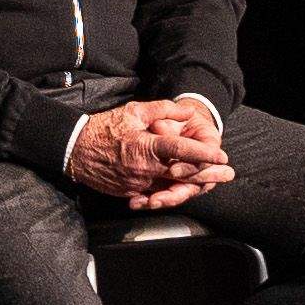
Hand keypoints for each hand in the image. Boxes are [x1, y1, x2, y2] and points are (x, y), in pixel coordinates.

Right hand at [68, 98, 231, 208]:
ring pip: (171, 188)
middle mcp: (144, 169)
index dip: (204, 153)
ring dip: (193, 186)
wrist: (75, 149)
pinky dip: (170, 191)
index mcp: (147, 147)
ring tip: (210, 184)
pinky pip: (154, 194)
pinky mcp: (129, 192)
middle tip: (229, 174)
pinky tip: (184, 190)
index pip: (182, 151)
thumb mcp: (134, 111)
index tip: (222, 156)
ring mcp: (137, 184)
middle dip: (208, 174)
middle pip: (183, 175)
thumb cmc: (104, 128)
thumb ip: (163, 110)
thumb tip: (187, 111)